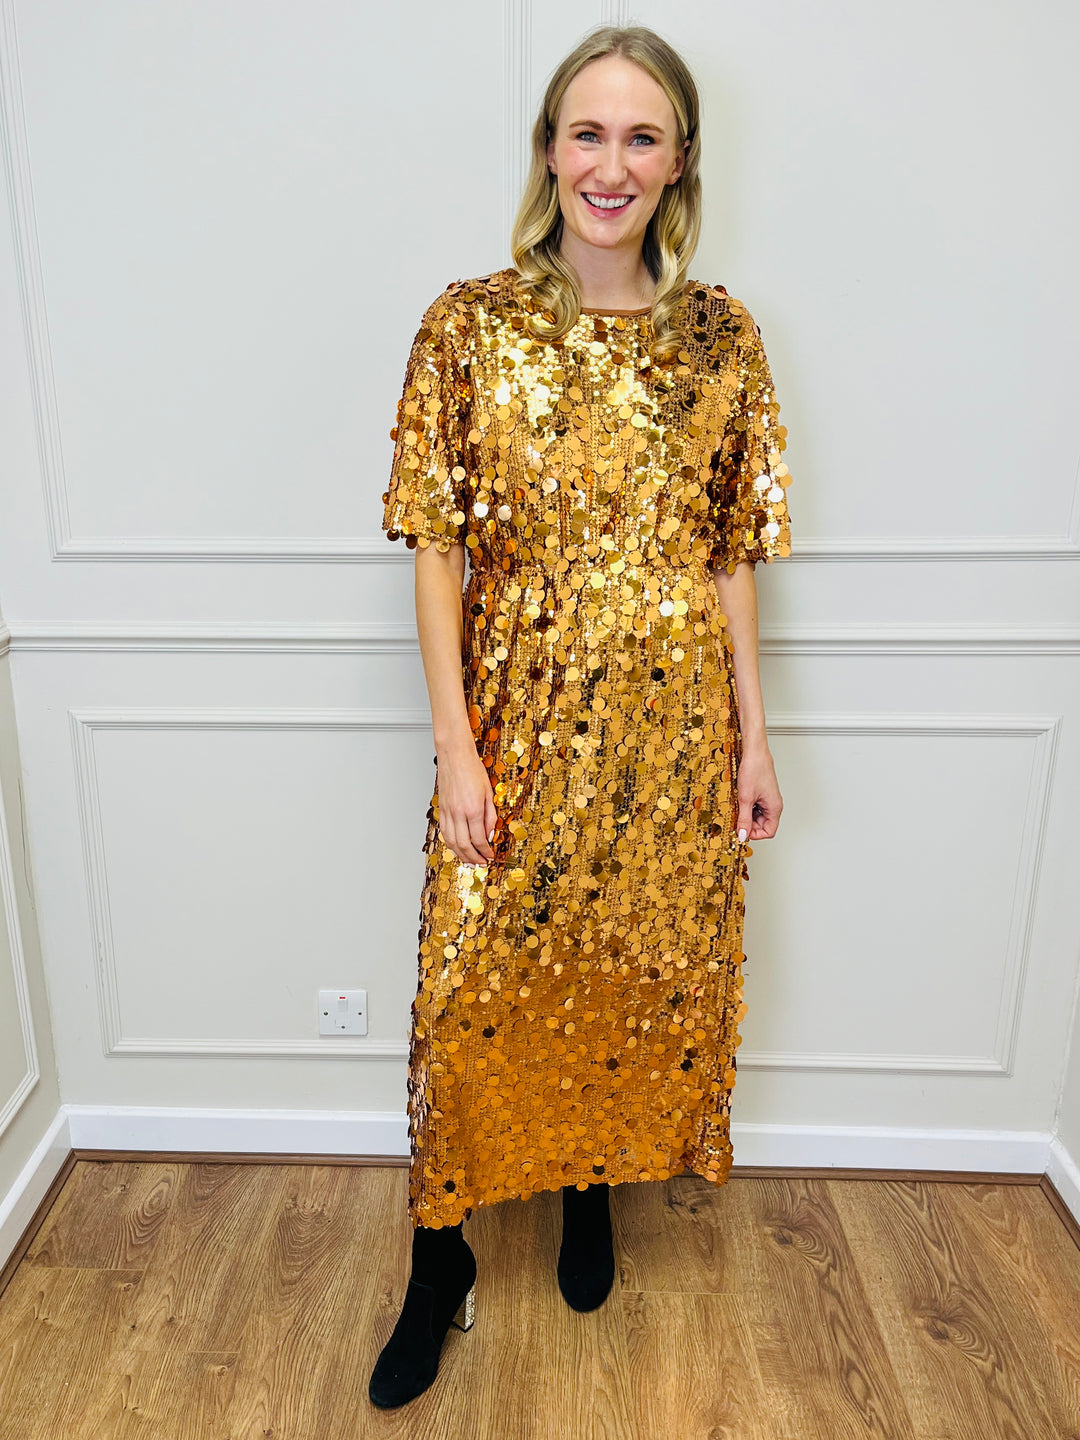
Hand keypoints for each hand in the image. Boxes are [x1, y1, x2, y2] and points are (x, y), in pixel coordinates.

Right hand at [435, 742, 496, 864]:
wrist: (454, 756)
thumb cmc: (472, 769)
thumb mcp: (489, 792)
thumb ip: (490, 816)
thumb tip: (490, 834)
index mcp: (473, 809)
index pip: (479, 839)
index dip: (485, 851)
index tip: (490, 856)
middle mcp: (458, 813)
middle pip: (464, 845)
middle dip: (473, 858)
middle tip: (481, 863)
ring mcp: (447, 812)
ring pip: (451, 842)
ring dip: (460, 855)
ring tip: (469, 861)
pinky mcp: (441, 809)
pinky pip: (444, 832)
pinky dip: (450, 844)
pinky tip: (457, 847)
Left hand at [734, 740, 782, 840]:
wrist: (754, 752)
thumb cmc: (754, 769)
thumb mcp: (745, 798)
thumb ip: (744, 819)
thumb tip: (742, 835)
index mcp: (774, 808)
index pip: (769, 831)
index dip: (755, 834)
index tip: (742, 830)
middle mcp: (773, 804)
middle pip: (763, 825)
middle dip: (749, 824)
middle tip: (736, 818)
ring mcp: (767, 799)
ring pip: (757, 816)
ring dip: (746, 815)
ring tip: (737, 806)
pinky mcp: (761, 793)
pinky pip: (754, 806)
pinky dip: (746, 806)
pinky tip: (739, 800)